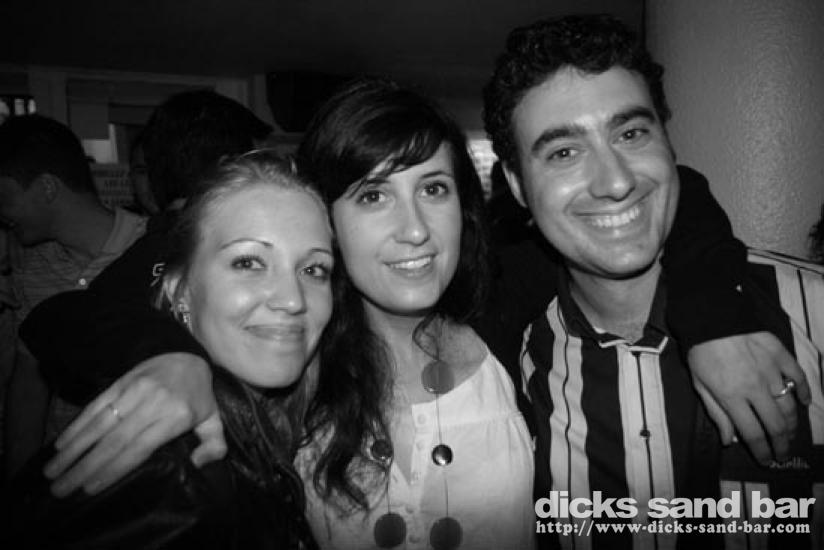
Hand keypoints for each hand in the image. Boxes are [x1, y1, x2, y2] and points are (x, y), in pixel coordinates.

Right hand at [44, 352, 225, 496]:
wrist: (185, 355)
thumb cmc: (197, 396)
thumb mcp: (213, 419)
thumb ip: (214, 444)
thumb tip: (198, 464)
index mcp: (176, 417)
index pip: (138, 448)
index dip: (113, 469)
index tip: (90, 488)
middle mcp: (152, 404)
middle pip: (113, 441)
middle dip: (84, 468)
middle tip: (61, 489)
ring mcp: (134, 391)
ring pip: (99, 424)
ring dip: (72, 450)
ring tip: (52, 472)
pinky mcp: (120, 382)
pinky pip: (95, 406)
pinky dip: (76, 426)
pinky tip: (61, 445)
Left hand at [688, 332, 810, 463]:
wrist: (711, 317)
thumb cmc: (700, 352)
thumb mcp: (700, 386)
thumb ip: (717, 414)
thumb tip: (730, 440)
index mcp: (732, 397)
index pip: (753, 434)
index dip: (762, 451)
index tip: (766, 460)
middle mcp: (755, 387)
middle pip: (776, 425)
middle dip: (781, 444)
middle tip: (782, 453)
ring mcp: (771, 371)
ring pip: (789, 405)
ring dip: (792, 424)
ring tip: (788, 433)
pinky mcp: (780, 354)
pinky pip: (799, 377)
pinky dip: (804, 392)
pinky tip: (804, 402)